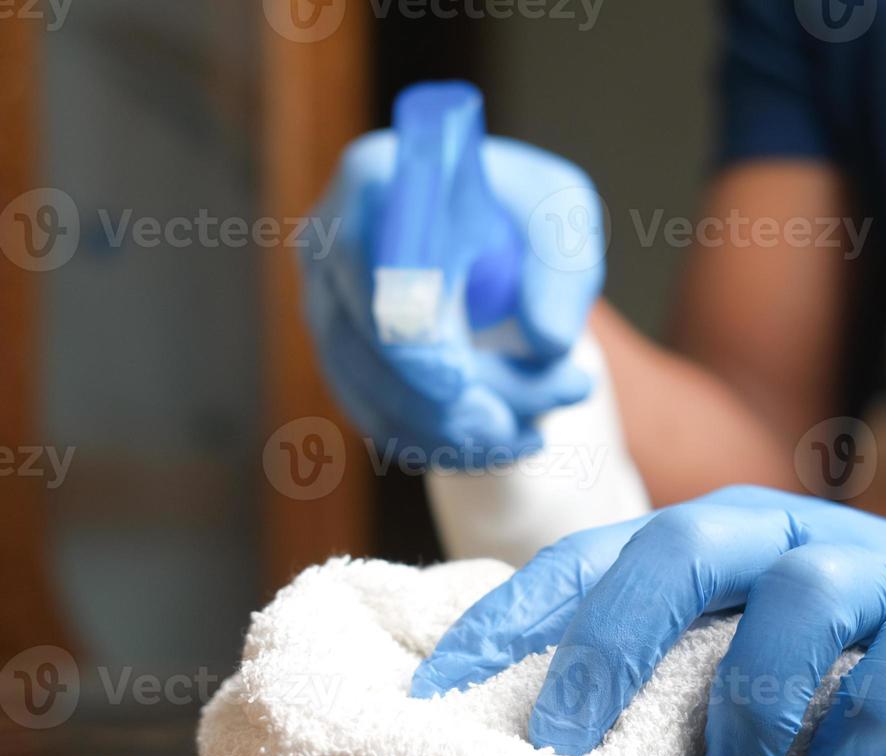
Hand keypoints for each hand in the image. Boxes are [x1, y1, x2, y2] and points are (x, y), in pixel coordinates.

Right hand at [300, 131, 604, 455]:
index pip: (376, 273)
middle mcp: (329, 240)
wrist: (494, 242)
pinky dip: (439, 444)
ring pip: (372, 396)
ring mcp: (323, 302)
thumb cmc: (524, 216)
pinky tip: (500, 444)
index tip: (459, 387)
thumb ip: (562, 268)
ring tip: (529, 437)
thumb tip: (546, 340)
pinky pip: (375, 418)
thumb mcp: (562, 217)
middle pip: (369, 348)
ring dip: (453, 434)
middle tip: (526, 431)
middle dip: (447, 406)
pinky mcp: (337, 355)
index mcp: (376, 181)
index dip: (412, 340)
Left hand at [413, 485, 885, 755]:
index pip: (593, 553)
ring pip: (801, 598)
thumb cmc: (837, 631)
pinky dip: (864, 715)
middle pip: (684, 548)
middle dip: (613, 641)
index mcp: (713, 532)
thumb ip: (662, 653)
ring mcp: (875, 565)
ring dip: (751, 701)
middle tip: (566, 740)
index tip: (442, 689)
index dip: (514, 615)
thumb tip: (533, 722)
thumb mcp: (738, 623)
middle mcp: (783, 531)